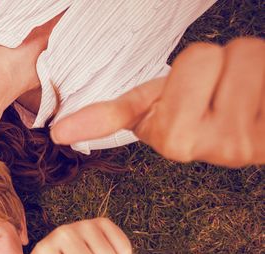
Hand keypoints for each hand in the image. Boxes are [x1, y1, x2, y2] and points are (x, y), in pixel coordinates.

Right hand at [51, 37, 264, 167]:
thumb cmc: (216, 109)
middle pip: (198, 56)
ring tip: (250, 91)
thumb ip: (120, 111)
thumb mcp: (166, 106)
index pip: (122, 117)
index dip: (91, 121)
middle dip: (216, 59)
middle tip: (221, 86)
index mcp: (162, 135)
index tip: (60, 132)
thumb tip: (60, 132)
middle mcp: (191, 146)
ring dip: (252, 65)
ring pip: (240, 56)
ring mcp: (233, 143)